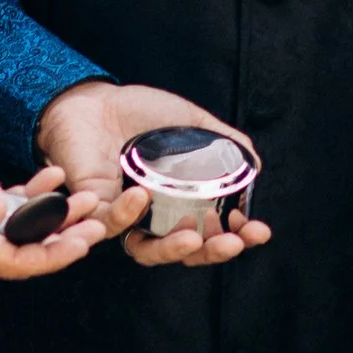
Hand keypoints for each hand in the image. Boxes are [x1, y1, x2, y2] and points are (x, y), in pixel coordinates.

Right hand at [0, 104, 115, 278]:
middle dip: (59, 238)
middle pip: (16, 251)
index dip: (50, 256)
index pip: (10, 261)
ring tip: (84, 197)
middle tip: (97, 222)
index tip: (83, 243)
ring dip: (47, 217)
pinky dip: (24, 198)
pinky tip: (49, 178)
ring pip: (11, 231)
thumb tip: (3, 211)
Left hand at [34, 80, 272, 266]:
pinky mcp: (95, 207)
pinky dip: (126, 215)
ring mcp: (125, 215)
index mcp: (179, 200)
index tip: (257, 231)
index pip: (210, 231)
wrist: (94, 99)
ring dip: (172, 250)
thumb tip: (255, 165)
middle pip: (183, 250)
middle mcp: (154, 215)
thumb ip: (222, 141)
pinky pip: (110, 224)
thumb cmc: (139, 111)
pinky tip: (140, 195)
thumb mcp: (190, 120)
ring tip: (194, 239)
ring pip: (147, 250)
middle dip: (212, 253)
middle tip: (233, 243)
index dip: (236, 237)